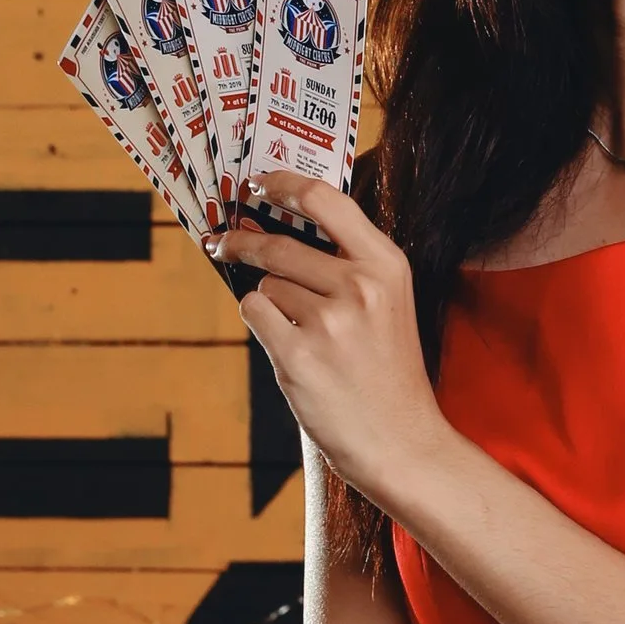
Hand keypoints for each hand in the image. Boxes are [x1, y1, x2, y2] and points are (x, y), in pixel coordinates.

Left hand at [220, 177, 450, 511]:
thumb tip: (279, 226)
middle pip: (279, 243)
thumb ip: (348, 262)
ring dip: (270, 299)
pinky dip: (262, 322)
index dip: (283, 184)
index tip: (258, 182)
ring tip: (302, 331)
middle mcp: (359, 286)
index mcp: (387, 265)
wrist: (401, 441)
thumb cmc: (388, 370)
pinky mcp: (298, 355)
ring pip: (266, 284)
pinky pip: (255, 313)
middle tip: (224, 240)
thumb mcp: (389, 302)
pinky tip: (290, 346)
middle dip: (243, 241)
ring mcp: (328, 322)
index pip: (326, 200)